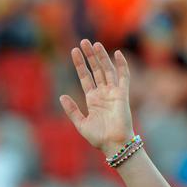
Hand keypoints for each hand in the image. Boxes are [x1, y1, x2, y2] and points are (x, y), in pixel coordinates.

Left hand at [59, 39, 134, 154]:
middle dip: (90, 56)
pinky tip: (117, 53)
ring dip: (101, 57)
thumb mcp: (81, 123)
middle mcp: (103, 94)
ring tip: (94, 43)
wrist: (114, 144)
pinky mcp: (123, 95)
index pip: (85, 77)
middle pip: (96, 70)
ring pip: (107, 70)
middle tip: (83, 41)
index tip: (74, 51)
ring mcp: (113, 93)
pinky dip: (121, 65)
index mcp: (92, 99)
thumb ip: (72, 110)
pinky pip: (123, 77)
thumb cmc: (98, 138)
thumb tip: (62, 96)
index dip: (80, 64)